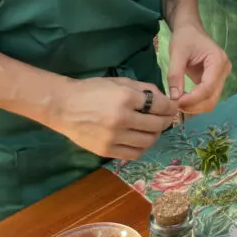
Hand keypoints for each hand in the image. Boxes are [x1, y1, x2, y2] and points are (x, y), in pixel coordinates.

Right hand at [51, 77, 176, 160]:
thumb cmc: (93, 90)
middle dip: (166, 121)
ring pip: (147, 141)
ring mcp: (114, 137)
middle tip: (167, 119)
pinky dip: (142, 147)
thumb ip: (144, 89)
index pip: (159, 105)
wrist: (64, 106)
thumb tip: (164, 99)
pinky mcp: (106, 151)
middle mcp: (122, 119)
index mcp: (126, 98)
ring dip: (155, 135)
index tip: (172, 108)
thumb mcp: (120, 82)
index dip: (170, 107)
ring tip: (153, 129)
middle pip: (157, 125)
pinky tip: (140, 140)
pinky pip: (133, 154)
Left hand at [167, 23, 230, 114]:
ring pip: (210, 101)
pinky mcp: (214, 81)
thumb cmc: (185, 37)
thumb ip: (175, 74)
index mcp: (218, 61)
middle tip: (174, 105)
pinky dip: (195, 103)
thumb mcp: (177, 52)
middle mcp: (224, 71)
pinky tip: (183, 100)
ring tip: (177, 102)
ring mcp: (221, 77)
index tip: (175, 102)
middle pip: (212, 98)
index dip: (193, 99)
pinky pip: (207, 98)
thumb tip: (174, 98)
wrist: (190, 29)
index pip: (208, 87)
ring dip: (194, 107)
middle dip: (193, 105)